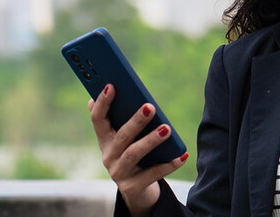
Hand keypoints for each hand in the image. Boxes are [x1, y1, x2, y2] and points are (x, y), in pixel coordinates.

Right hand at [89, 84, 188, 215]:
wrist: (138, 193)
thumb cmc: (135, 156)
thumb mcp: (127, 139)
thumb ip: (123, 118)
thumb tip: (112, 88)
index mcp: (105, 140)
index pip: (98, 119)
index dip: (102, 103)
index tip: (111, 86)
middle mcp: (108, 156)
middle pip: (121, 136)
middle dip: (135, 121)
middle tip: (150, 107)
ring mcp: (119, 173)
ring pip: (134, 154)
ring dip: (151, 140)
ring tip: (167, 129)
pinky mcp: (132, 187)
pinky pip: (152, 174)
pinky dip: (168, 164)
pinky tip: (182, 155)